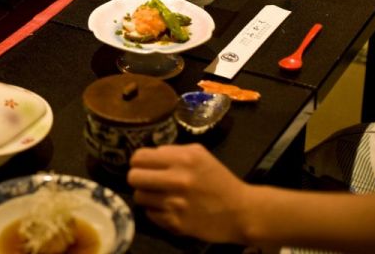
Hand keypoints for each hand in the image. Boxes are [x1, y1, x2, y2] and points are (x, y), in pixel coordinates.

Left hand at [127, 144, 254, 243]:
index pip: (139, 157)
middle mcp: (176, 180)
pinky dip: (156, 211)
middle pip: (133, 177)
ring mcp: (174, 204)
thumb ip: (172, 151)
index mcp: (182, 159)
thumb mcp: (199, 154)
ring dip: (147, 195)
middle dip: (138, 178)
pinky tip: (168, 208)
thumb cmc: (219, 180)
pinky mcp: (175, 223)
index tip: (145, 165)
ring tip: (159, 195)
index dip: (139, 161)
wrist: (241, 212)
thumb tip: (149, 155)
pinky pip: (149, 214)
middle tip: (148, 181)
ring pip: (139, 197)